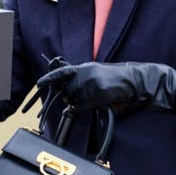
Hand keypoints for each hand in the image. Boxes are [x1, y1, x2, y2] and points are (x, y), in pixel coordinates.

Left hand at [36, 61, 175, 111]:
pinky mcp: (99, 93)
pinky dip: (86, 107)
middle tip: (84, 97)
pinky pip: (84, 105)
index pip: (62, 72)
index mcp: (85, 67)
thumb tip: (67, 93)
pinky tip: (97, 103)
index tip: (39, 83)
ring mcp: (92, 82)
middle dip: (72, 97)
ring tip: (96, 98)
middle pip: (67, 90)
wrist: (136, 81)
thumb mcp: (97, 74)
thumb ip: (82, 80)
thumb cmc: (117, 81)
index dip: (49, 78)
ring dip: (81, 103)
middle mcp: (86, 72)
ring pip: (75, 99)